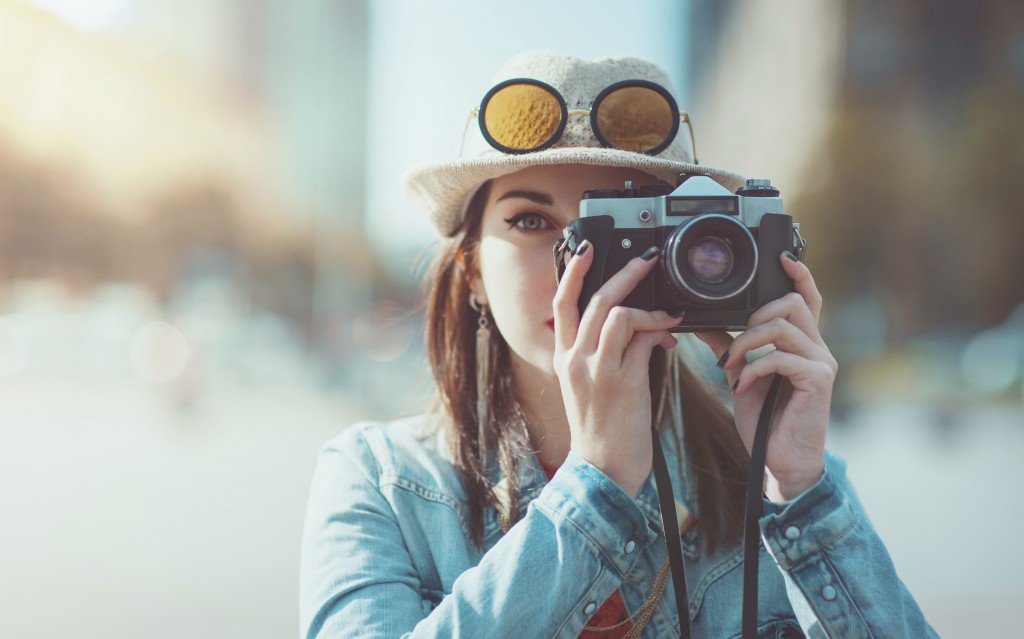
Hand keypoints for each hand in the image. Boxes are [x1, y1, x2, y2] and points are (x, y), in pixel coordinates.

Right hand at [552, 243, 680, 496]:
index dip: (572, 273)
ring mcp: (597, 370)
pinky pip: (642, 340)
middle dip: (623, 273)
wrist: (602, 471)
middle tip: (646, 260)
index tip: (586, 250)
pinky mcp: (622, 382)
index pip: (561, 304)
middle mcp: (576, 359)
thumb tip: (636, 327)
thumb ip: (604, 355)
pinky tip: (672, 337)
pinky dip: (660, 330)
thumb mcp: (590, 388)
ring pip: (618, 314)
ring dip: (648, 303)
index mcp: (565, 358)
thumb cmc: (601, 431)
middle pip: (593, 299)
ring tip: (669, 306)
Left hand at [695, 252, 836, 501]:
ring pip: (783, 326)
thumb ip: (731, 347)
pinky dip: (754, 368)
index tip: (780, 256)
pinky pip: (781, 357)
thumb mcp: (743, 376)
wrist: (779, 463)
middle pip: (792, 303)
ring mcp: (822, 363)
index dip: (798, 274)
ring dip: (747, 343)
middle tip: (733, 346)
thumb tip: (704, 322)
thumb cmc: (765, 421)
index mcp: (802, 344)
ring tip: (732, 366)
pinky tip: (743, 385)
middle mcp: (818, 348)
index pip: (807, 298)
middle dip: (754, 316)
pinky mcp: (819, 380)